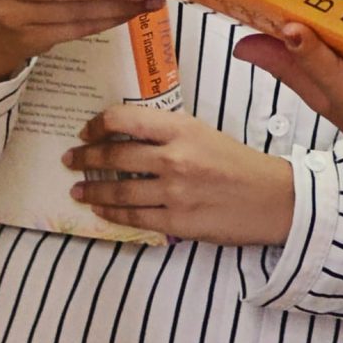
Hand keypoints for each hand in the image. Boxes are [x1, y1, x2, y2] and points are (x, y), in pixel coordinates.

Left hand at [62, 104, 296, 245]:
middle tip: (70, 160)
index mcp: (182, 129)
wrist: (272, 199)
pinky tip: (101, 210)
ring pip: (118, 192)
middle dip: (85, 159)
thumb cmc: (238, 162)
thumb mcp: (204, 133)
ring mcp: (174, 193)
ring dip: (91, 191)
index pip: (124, 120)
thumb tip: (126, 136)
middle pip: (114, 157)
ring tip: (77, 190)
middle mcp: (175, 158)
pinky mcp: (177, 222)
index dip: (98, 125)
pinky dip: (112, 214)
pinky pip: (134, 218)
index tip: (86, 131)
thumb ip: (168, 133)